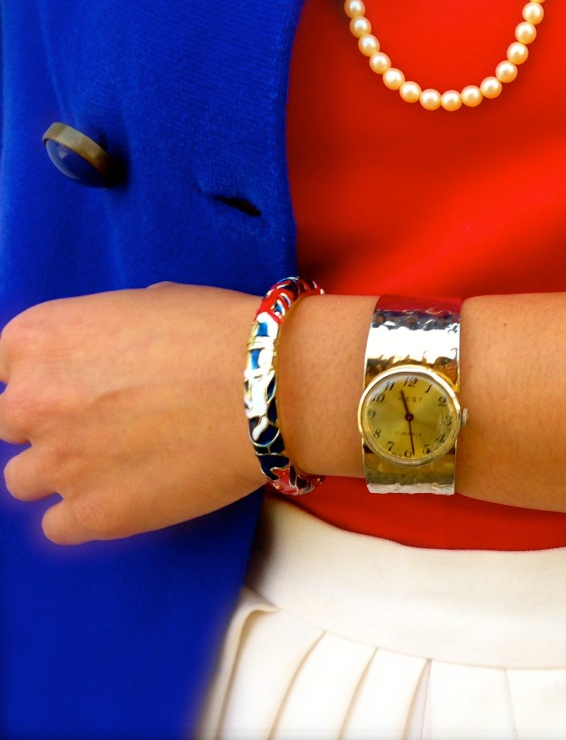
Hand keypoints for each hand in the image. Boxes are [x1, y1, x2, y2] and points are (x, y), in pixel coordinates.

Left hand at [0, 284, 266, 543]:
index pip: (0, 367)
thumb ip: (97, 336)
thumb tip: (101, 358)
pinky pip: (57, 526)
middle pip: (7, 424)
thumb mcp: (145, 304)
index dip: (38, 376)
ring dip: (61, 470)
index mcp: (39, 338)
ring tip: (117, 461)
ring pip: (23, 480)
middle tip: (103, 420)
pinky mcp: (94, 514)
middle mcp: (31, 401)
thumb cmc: (222, 334)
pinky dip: (85, 514)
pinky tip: (127, 493)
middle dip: (49, 422)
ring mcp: (59, 463)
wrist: (272, 387)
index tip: (68, 383)